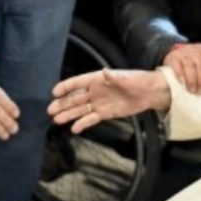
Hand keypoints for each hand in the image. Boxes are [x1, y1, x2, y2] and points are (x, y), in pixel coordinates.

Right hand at [49, 68, 170, 132]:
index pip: (77, 82)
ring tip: (57, 120)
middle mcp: (95, 91)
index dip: (66, 87)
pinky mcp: (105, 113)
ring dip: (68, 114)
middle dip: (62, 104)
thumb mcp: (126, 78)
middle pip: (75, 98)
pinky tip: (74, 128)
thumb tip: (105, 72)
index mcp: (97, 79)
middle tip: (50, 110)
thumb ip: (114, 77)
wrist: (150, 93)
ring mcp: (99, 103)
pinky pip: (91, 119)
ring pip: (80, 109)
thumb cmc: (138, 81)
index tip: (54, 92)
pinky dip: (82, 123)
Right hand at [162, 43, 200, 92]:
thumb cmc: (194, 57)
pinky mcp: (172, 58)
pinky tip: (182, 82)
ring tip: (192, 89)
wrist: (175, 55)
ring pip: (189, 66)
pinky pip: (177, 66)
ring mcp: (182, 53)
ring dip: (191, 79)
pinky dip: (180, 75)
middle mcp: (193, 49)